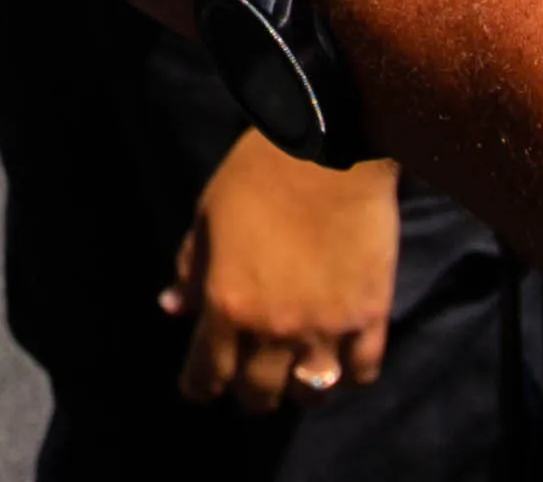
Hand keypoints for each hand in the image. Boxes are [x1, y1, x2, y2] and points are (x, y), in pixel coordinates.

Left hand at [170, 133, 400, 412]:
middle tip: (251, 380)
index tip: (199, 387)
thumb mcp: (207, 215)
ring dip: (299, 387)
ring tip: (298, 372)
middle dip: (250, 393)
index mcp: (227, 304)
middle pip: (259, 395)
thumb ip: (191, 268)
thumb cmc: (258, 173)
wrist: (329, 148)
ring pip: (311, 392)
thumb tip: (173, 308)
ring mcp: (326, 327)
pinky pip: (361, 371)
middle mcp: (274, 329)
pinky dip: (349, 372)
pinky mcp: (370, 316)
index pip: (206, 374)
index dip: (198, 386)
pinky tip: (341, 357)